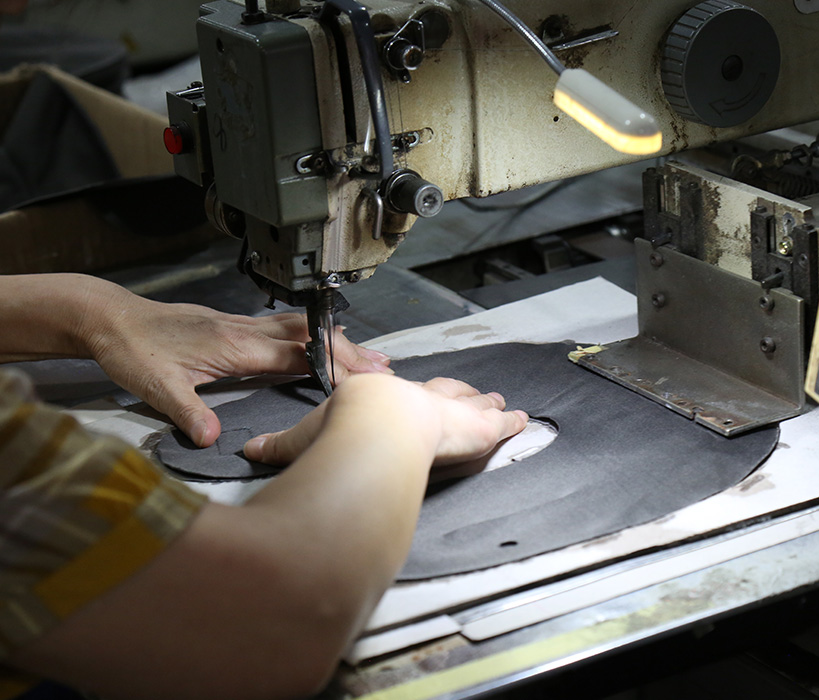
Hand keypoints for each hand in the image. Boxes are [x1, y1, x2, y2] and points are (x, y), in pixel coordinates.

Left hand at [80, 286, 390, 447]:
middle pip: (310, 337)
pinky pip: (285, 328)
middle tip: (384, 367)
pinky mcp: (234, 325)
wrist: (110, 319)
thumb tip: (213, 439)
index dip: (332, 367)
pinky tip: (321, 344)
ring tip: (368, 355)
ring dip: (336, 341)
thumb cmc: (132, 351)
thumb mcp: (155, 388)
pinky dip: (314, 336)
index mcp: (234, 346)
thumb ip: (187, 412)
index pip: (296, 355)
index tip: (363, 380)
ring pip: (301, 329)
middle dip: (350, 352)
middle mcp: (244, 330)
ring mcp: (240, 324)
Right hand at [244, 374, 527, 467]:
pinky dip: (510, 423)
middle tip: (469, 392)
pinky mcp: (477, 428)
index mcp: (385, 402)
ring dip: (485, 404)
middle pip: (445, 392)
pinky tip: (520, 419)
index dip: (411, 395)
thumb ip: (282, 445)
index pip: (401, 395)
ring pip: (474, 404)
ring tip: (497, 401)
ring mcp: (452, 413)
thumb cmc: (345, 428)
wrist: (378, 426)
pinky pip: (499, 424)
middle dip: (455, 392)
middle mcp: (422, 402)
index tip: (414, 393)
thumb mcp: (306, 437)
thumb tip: (250, 450)